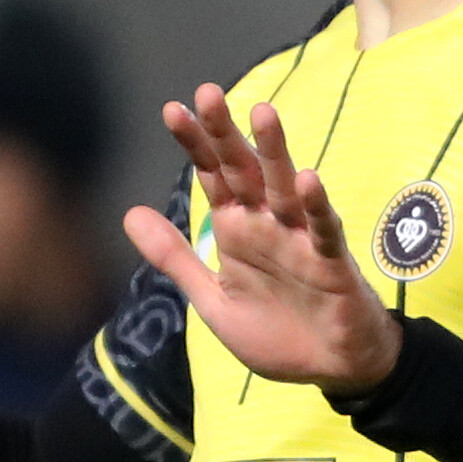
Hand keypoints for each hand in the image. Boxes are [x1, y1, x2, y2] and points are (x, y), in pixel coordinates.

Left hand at [122, 85, 402, 391]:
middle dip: (226, 134)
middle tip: (208, 93)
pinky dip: (316, 206)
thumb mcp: (213, 300)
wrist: (333, 369)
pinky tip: (307, 180)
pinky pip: (324, 229)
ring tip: (263, 114)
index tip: (172, 109)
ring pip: (285, 188)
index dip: (194, 144)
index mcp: (237, 230)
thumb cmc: (277, 332)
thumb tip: (129, 213)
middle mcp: (267, 224)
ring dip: (275, 152)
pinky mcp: (331, 263)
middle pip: (245, 170)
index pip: (212, 176)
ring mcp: (301, 239)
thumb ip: (175, 258)